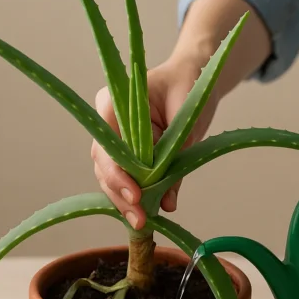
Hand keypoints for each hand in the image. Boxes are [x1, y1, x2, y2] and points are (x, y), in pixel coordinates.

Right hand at [91, 54, 218, 229]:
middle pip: (104, 165)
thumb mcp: (187, 120)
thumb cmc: (190, 86)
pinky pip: (125, 178)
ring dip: (124, 202)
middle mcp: (106, 121)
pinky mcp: (127, 153)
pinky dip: (134, 197)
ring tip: (142, 223)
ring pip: (110, 176)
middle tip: (139, 220)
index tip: (135, 195)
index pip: (108, 145)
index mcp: (113, 102)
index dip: (118, 174)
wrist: (194, 76)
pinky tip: (145, 215)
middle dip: (120, 196)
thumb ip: (175, 159)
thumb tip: (167, 202)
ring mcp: (114, 138)